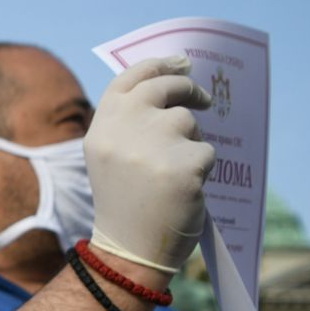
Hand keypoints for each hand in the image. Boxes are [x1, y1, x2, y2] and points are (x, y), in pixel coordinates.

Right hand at [84, 55, 215, 274]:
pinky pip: (206, 152)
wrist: (129, 249)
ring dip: (191, 142)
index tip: (180, 61)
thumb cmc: (125, 203)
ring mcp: (153, 146)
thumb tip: (172, 83)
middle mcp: (123, 130)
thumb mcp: (111, 156)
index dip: (157, 65)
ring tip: (174, 172)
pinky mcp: (184, 164)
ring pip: (188, 123)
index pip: (129, 79)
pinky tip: (183, 190)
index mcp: (102, 128)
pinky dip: (202, 170)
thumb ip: (129, 122)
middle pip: (164, 88)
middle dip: (187, 89)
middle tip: (202, 99)